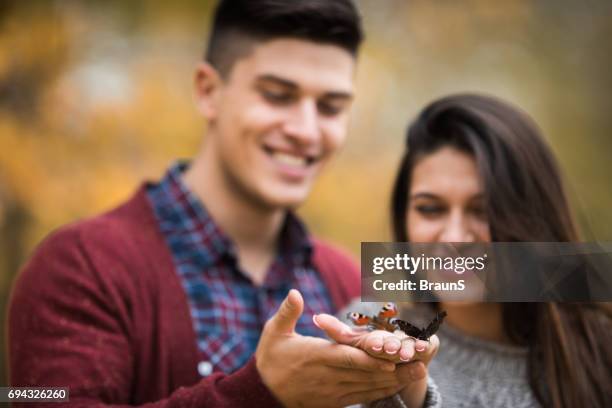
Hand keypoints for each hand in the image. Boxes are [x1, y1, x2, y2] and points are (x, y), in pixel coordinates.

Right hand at [255, 290, 419, 406]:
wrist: (263, 393)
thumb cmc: (270, 358)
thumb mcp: (273, 332)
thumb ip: (287, 312)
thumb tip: (295, 291)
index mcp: (315, 356)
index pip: (347, 357)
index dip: (371, 358)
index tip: (393, 355)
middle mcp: (327, 376)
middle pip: (365, 373)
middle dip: (394, 368)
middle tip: (420, 362)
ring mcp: (332, 391)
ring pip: (368, 387)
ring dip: (394, 381)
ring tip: (419, 372)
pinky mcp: (334, 402)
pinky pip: (362, 397)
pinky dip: (381, 392)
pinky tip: (398, 385)